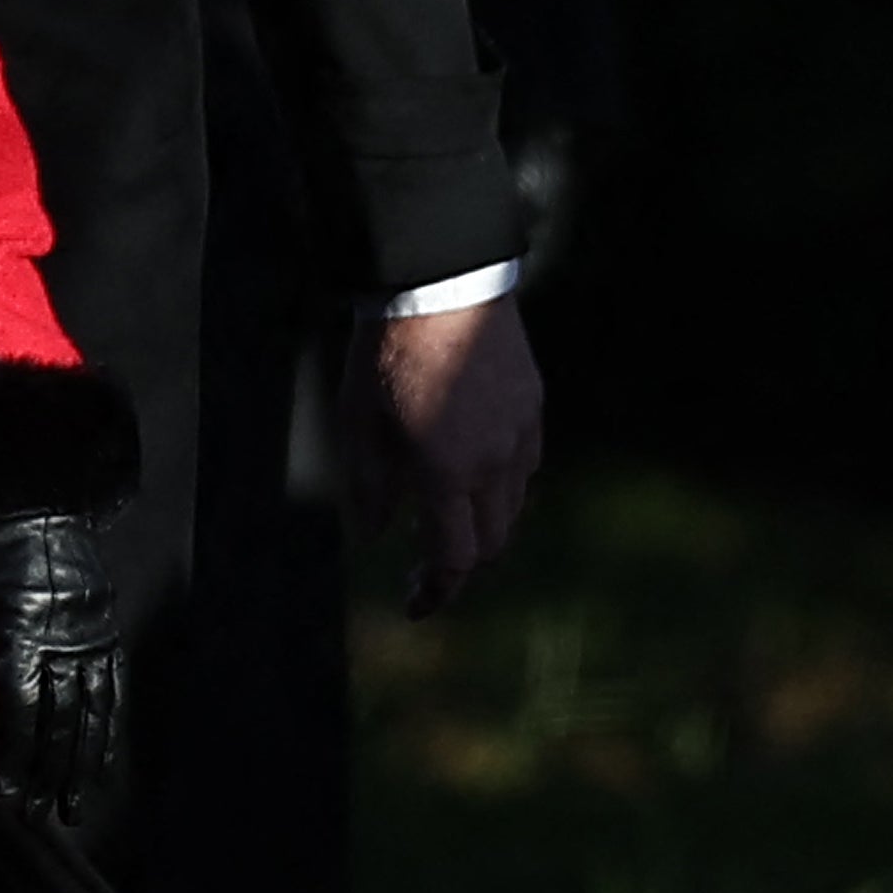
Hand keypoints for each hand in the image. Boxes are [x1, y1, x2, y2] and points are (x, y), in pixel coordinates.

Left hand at [0, 355, 137, 825]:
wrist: (25, 499)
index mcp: (16, 628)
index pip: (18, 713)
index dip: (12, 760)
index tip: (1, 798)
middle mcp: (62, 635)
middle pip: (57, 720)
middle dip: (44, 774)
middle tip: (33, 817)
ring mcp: (91, 631)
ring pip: (90, 712)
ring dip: (79, 764)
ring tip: (70, 809)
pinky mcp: (106, 628)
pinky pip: (111, 688)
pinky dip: (106, 729)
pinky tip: (100, 762)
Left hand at [350, 293, 543, 613]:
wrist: (441, 284)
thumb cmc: (386, 354)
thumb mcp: (357, 423)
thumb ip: (369, 487)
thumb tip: (376, 537)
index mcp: (446, 473)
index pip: (454, 558)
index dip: (436, 591)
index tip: (414, 607)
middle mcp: (495, 462)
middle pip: (492, 542)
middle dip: (461, 564)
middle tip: (426, 566)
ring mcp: (522, 434)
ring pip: (514, 505)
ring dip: (484, 524)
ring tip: (446, 517)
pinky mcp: (535, 406)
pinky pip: (526, 465)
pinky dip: (502, 485)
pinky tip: (473, 472)